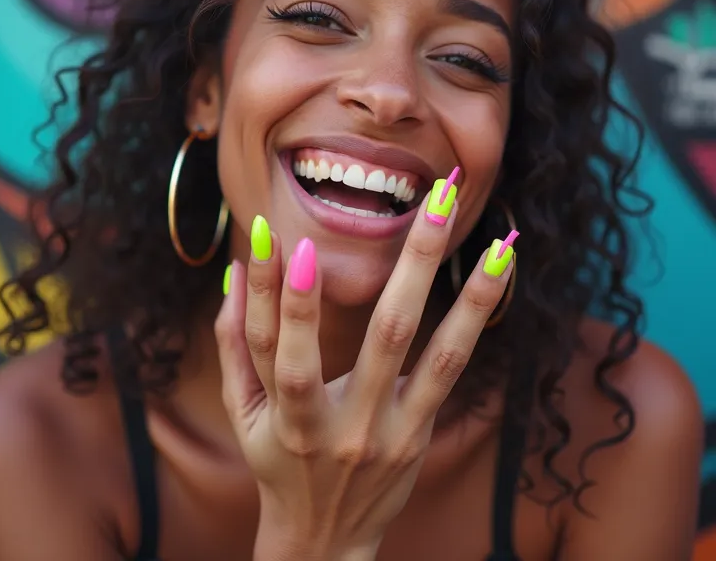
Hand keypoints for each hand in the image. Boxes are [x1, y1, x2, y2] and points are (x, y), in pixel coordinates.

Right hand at [214, 175, 516, 560]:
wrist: (324, 539)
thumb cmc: (277, 462)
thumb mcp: (243, 413)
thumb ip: (234, 344)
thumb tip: (232, 275)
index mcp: (288, 421)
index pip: (277, 348)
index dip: (278, 297)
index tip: (282, 240)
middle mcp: (346, 425)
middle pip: (382, 336)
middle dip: (409, 267)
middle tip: (431, 204)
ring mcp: (392, 429)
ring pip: (434, 353)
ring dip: (469, 294)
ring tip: (497, 242)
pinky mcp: (420, 432)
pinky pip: (451, 370)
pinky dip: (474, 318)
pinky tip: (497, 273)